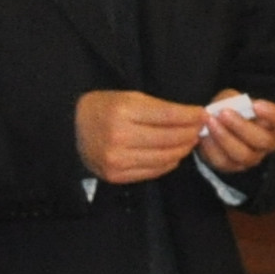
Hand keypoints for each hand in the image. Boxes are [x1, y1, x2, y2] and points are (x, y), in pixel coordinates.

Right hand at [77, 89, 212, 186]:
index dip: (190, 116)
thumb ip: (162, 108)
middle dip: (190, 133)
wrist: (71, 129)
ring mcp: (117, 159)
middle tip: (200, 129)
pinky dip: (168, 163)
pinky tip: (173, 154)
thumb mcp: (130, 98)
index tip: (203, 114)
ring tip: (189, 141)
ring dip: (183, 149)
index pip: (168, 116)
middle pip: (170, 139)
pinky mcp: (116, 175)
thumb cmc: (105, 108)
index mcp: (123, 112)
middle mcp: (119, 137)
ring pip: (165, 157)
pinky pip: (153, 171)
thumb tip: (194, 116)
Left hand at [195, 92, 274, 175]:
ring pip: (244, 154)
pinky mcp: (233, 166)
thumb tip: (229, 106)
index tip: (256, 105)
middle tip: (224, 113)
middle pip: (264, 141)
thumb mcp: (231, 97)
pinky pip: (224, 161)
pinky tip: (204, 135)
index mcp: (274, 122)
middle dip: (242, 127)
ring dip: (225, 137)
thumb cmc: (229, 109)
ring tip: (210, 122)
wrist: (214, 125)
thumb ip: (232, 99)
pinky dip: (212, 147)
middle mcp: (268, 142)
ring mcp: (252, 157)